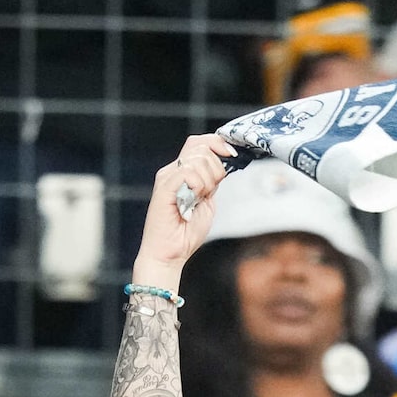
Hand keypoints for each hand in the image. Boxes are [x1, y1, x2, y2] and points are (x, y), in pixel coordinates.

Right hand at [132, 133, 236, 291]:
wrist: (169, 254)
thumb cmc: (185, 233)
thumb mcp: (207, 202)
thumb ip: (213, 182)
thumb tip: (225, 164)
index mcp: (182, 172)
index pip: (199, 143)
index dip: (218, 143)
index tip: (233, 155)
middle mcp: (172, 170)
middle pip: (201, 147)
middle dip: (217, 167)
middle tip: (210, 192)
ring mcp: (167, 177)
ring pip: (198, 159)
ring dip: (208, 181)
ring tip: (198, 200)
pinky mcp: (164, 187)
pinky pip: (188, 172)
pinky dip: (198, 186)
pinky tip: (192, 201)